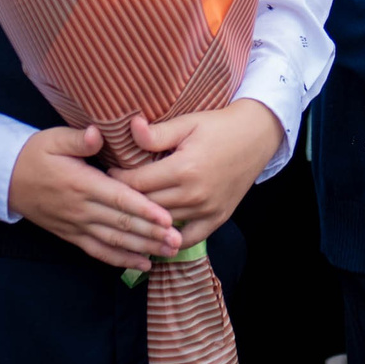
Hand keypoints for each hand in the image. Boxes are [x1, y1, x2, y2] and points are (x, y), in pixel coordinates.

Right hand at [8, 125, 182, 270]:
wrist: (6, 180)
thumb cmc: (34, 154)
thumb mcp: (53, 139)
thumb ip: (78, 140)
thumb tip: (97, 134)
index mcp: (81, 183)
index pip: (118, 199)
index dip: (144, 210)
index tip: (167, 217)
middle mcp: (81, 209)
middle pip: (121, 224)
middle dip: (151, 234)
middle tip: (178, 240)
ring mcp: (76, 225)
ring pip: (114, 241)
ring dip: (142, 249)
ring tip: (168, 252)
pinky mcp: (72, 235)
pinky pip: (98, 251)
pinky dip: (120, 259)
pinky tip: (142, 264)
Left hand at [111, 101, 284, 246]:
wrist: (256, 135)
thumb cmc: (219, 126)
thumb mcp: (187, 123)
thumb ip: (157, 133)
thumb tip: (130, 127)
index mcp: (184, 169)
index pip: (138, 183)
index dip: (117, 179)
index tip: (108, 173)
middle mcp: (194, 194)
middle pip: (147, 205)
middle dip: (126, 199)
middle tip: (112, 193)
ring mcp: (207, 210)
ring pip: (163, 223)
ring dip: (144, 219)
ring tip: (128, 212)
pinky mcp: (218, 218)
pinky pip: (188, 239)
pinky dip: (171, 240)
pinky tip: (157, 236)